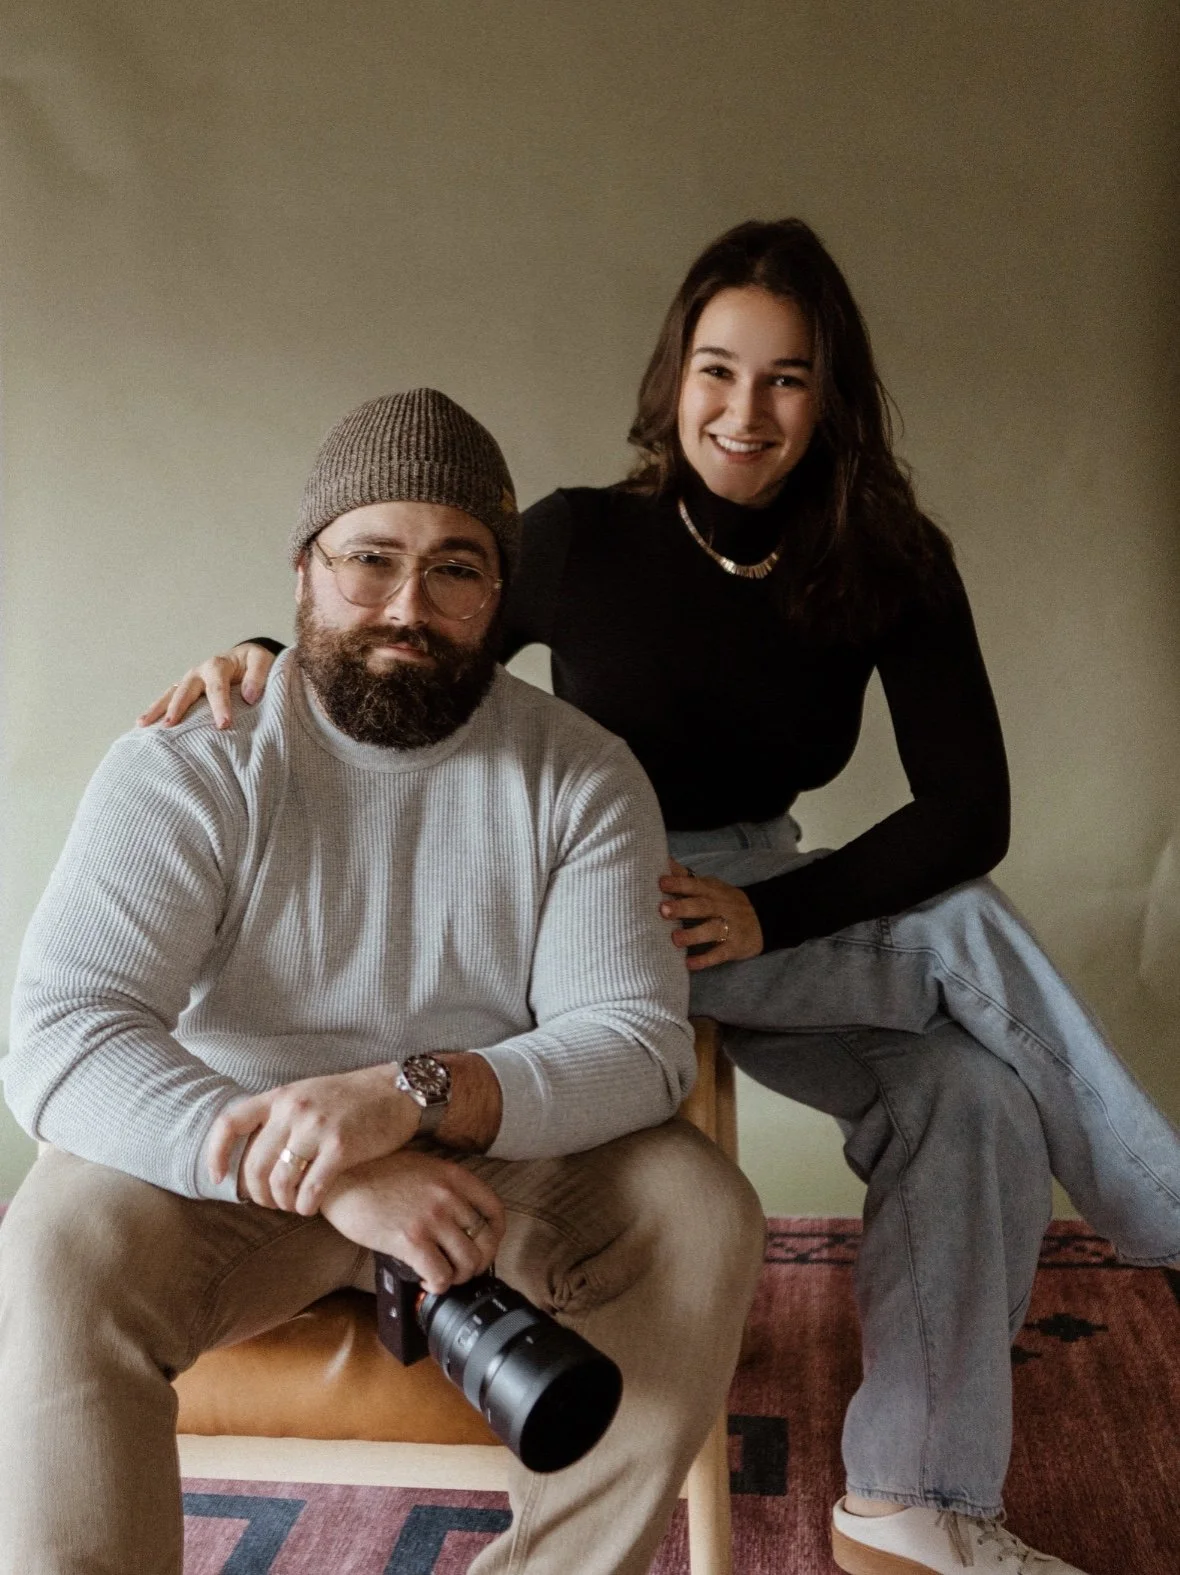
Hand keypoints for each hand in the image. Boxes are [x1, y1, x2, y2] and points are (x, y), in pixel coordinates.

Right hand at [137, 642, 277, 730]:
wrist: (247, 660)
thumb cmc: (254, 664)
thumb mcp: (263, 662)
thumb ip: (258, 677)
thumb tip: (249, 697)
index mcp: (218, 666)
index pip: (217, 687)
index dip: (220, 705)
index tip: (223, 725)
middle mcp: (199, 672)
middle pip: (185, 690)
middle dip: (178, 707)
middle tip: (170, 725)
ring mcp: (189, 682)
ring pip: (170, 694)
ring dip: (157, 709)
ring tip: (142, 725)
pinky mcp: (185, 691)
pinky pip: (168, 701)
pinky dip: (156, 711)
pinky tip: (143, 726)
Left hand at [207, 1065, 419, 1214]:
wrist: (401, 1091)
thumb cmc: (354, 1099)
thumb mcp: (310, 1095)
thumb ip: (282, 1117)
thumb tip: (254, 1155)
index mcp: (281, 1096)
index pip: (230, 1123)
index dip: (216, 1155)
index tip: (218, 1179)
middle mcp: (294, 1109)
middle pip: (255, 1165)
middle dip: (258, 1194)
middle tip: (271, 1204)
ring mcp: (317, 1126)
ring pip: (280, 1180)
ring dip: (282, 1203)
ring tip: (293, 1206)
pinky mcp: (342, 1146)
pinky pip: (310, 1189)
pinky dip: (305, 1206)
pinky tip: (310, 1207)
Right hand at [321, 1151, 505, 1293]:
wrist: (340, 1178)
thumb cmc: (375, 1173)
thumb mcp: (421, 1167)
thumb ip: (445, 1188)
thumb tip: (458, 1218)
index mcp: (454, 1177)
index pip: (495, 1210)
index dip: (495, 1236)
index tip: (486, 1247)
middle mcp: (448, 1197)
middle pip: (486, 1241)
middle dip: (477, 1263)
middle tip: (461, 1269)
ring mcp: (431, 1219)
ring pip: (468, 1262)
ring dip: (458, 1277)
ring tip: (442, 1276)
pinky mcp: (410, 1240)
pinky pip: (441, 1275)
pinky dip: (437, 1285)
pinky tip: (425, 1281)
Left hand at [658, 858, 763, 970]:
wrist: (764, 919)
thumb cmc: (725, 902)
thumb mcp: (710, 886)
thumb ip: (686, 877)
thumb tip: (663, 861)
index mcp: (713, 891)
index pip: (695, 885)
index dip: (679, 883)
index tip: (660, 883)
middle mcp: (721, 907)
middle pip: (702, 906)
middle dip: (682, 908)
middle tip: (662, 910)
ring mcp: (730, 927)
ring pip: (712, 930)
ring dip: (693, 935)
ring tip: (675, 939)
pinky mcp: (735, 947)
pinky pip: (720, 954)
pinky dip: (705, 960)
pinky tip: (689, 964)